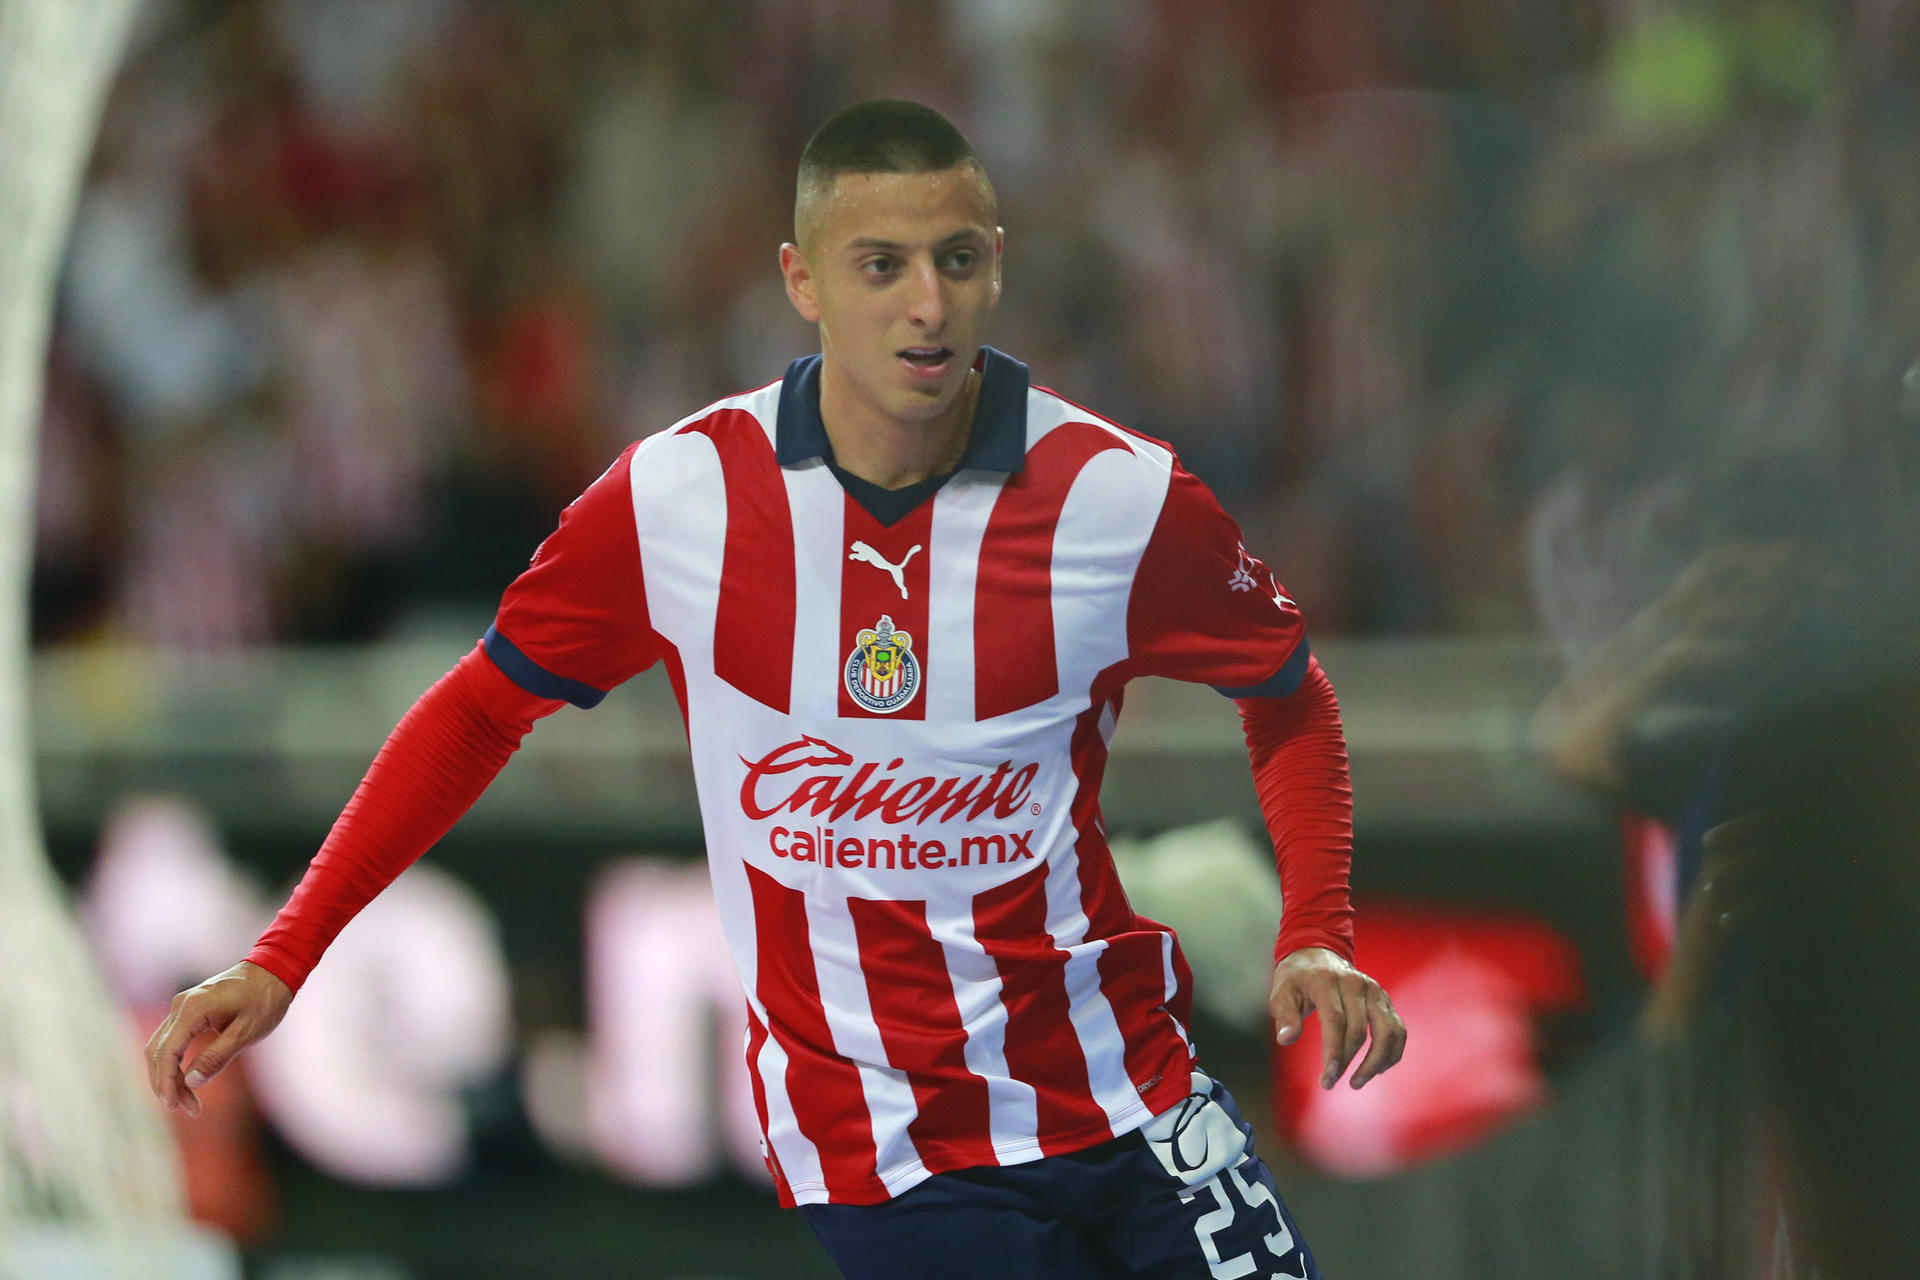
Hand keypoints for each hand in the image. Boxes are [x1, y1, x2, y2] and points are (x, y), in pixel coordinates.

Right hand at [145, 960, 292, 1116]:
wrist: (274, 970)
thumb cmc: (265, 1000)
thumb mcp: (247, 1032)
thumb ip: (218, 1056)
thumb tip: (191, 1082)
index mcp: (193, 1009)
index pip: (167, 1052)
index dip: (167, 1082)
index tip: (174, 1105)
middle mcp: (180, 1005)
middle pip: (159, 1052)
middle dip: (167, 1084)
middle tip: (186, 1109)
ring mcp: (182, 1006)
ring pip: (162, 1047)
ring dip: (169, 1076)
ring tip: (188, 1102)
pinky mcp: (188, 1010)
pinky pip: (172, 1040)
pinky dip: (175, 1062)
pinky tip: (186, 1082)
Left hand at [1270, 947, 1405, 1089]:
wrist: (1317, 955)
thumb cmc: (1297, 980)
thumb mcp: (1281, 993)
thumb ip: (1285, 1016)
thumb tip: (1286, 1039)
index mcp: (1327, 980)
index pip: (1335, 1019)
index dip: (1333, 1050)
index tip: (1327, 1077)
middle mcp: (1355, 983)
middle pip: (1358, 1029)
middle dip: (1346, 1061)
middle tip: (1329, 1082)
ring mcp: (1374, 990)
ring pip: (1387, 1031)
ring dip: (1375, 1062)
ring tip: (1356, 1082)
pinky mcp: (1385, 1000)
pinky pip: (1397, 1030)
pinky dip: (1392, 1052)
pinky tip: (1377, 1069)